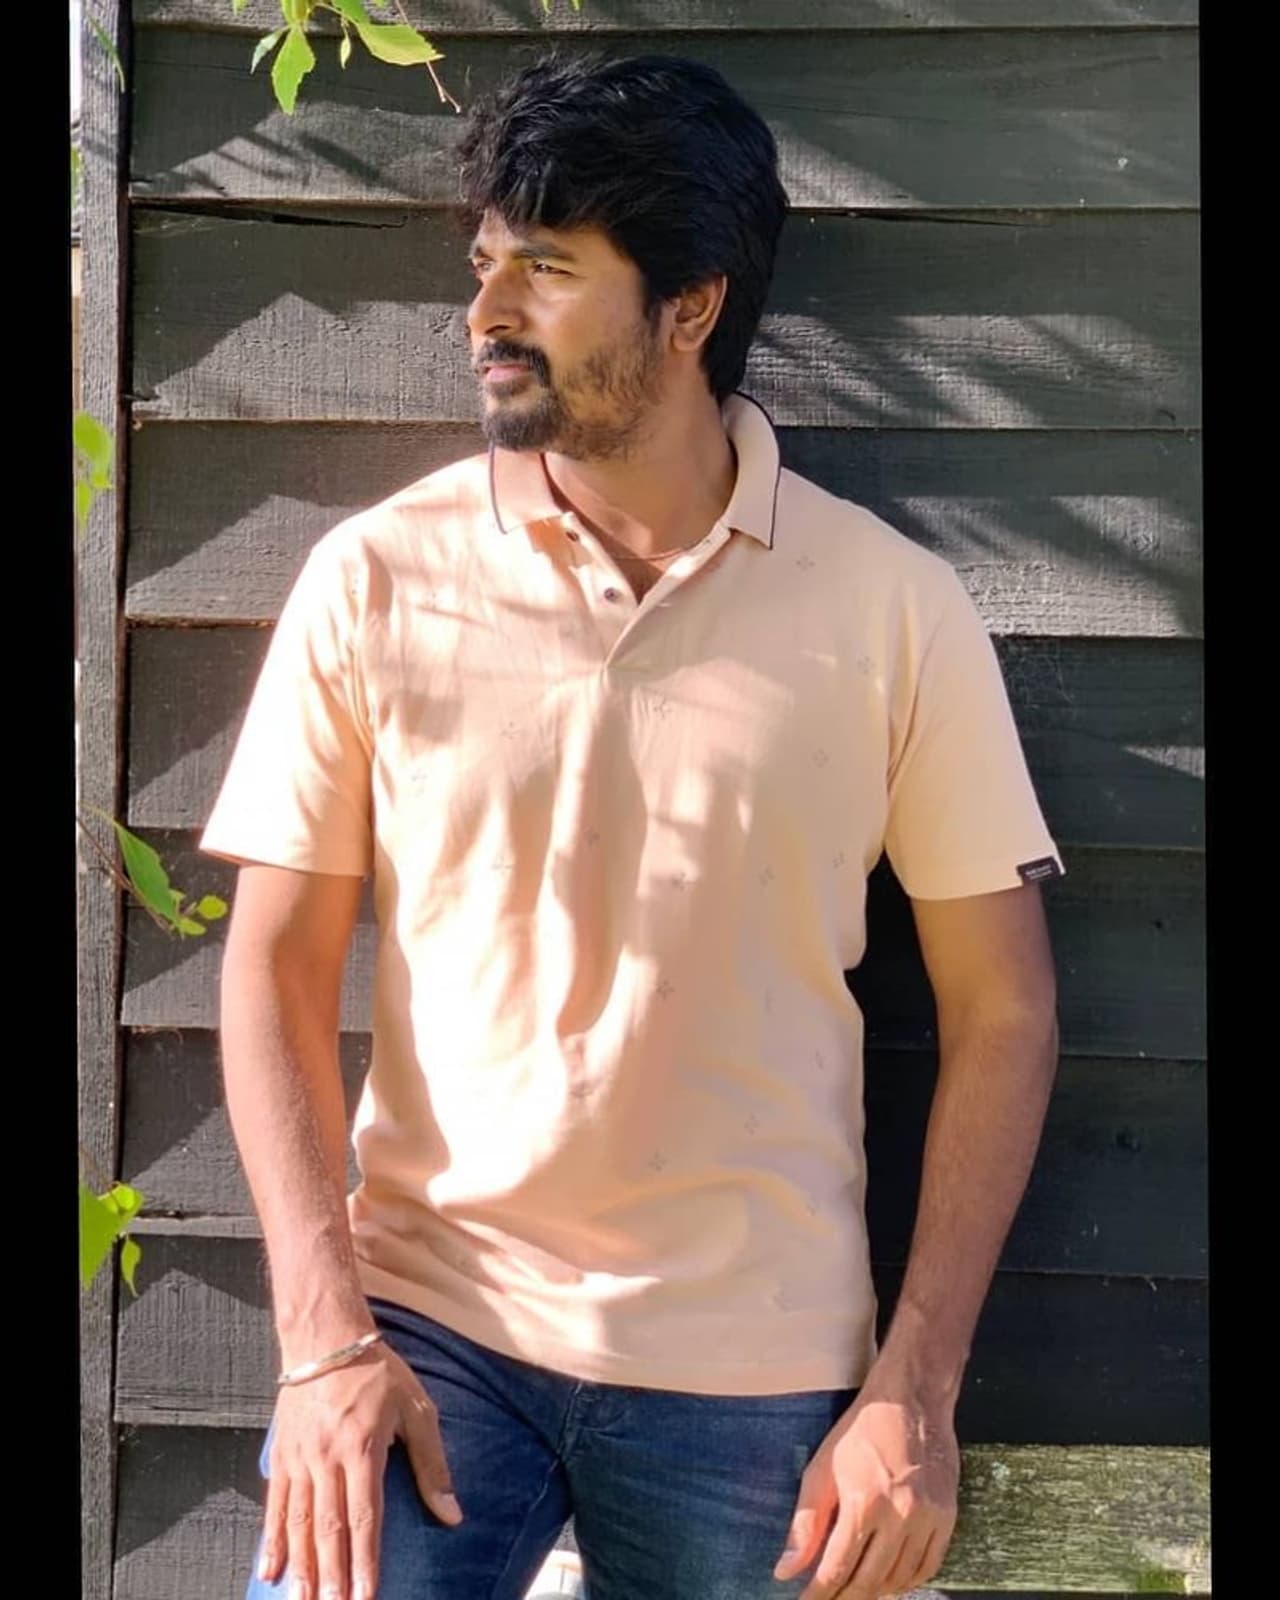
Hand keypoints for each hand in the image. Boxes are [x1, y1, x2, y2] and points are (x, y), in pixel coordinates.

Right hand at [257, 1340, 462, 1599]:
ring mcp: (300, 1458)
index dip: (366, 1562)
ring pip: (299, 1522)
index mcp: (363, 1449)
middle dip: (332, 1576)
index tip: (366, 1597)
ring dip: (301, 1566)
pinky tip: (269, 1570)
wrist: (325, 1337)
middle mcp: (327, 1458)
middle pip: (328, 1528)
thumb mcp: (417, 1408)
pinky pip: (275, 1504)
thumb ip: (432, 1464)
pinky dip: (272, 1540)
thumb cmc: (378, 1371)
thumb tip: (452, 1514)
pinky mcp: (281, 1455)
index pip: (364, 1518)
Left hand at [773, 1391, 958, 1597]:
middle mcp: (899, 1515)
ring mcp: (927, 1518)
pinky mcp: (947, 1516)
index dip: (818, 1594)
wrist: (910, 1400)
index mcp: (863, 1503)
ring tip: (855, 1591)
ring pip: (899, 1580)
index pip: (837, 1569)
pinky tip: (889, 1580)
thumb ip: (804, 1524)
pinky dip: (907, 1581)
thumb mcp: (821, 1469)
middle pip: (869, 1581)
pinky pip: (928, 1566)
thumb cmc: (860, 1431)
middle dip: (844, 1598)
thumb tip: (786, 1570)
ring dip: (875, 1592)